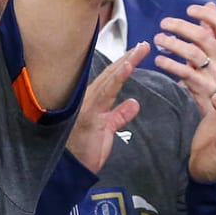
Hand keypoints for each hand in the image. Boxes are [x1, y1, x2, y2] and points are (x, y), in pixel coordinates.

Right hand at [64, 43, 145, 173]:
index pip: (111, 79)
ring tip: (138, 51)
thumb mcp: (107, 131)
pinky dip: (116, 79)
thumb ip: (119, 116)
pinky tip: (126, 68)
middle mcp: (89, 99)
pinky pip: (105, 94)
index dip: (125, 64)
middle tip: (144, 45)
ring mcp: (88, 105)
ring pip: (109, 80)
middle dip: (128, 58)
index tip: (139, 51)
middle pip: (111, 74)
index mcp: (94, 102)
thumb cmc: (85, 150)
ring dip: (124, 64)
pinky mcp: (89, 114)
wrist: (71, 169)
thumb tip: (133, 103)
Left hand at [154, 2, 215, 111]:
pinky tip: (158, 60)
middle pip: (203, 36)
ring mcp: (215, 74)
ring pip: (192, 53)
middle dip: (180, 27)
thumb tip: (209, 4)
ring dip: (171, 43)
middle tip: (164, 23)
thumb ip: (212, 30)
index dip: (206, 14)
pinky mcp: (202, 87)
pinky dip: (169, 64)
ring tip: (158, 39)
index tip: (189, 10)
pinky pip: (183, 72)